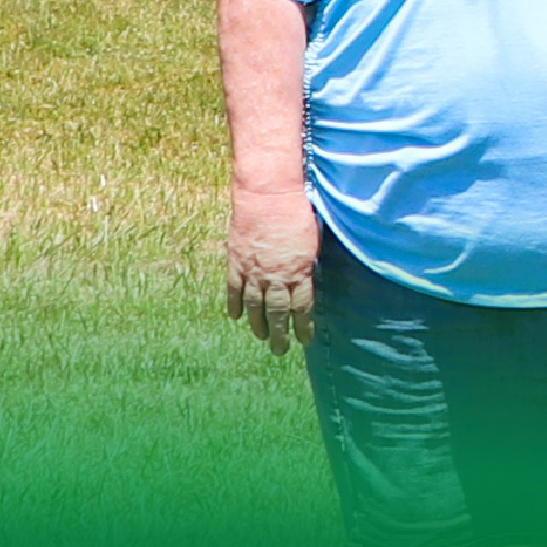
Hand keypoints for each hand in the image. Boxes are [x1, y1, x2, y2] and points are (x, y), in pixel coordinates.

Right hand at [225, 184, 319, 355]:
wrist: (267, 195)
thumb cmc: (297, 212)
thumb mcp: (312, 241)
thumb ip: (308, 264)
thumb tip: (307, 279)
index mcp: (299, 271)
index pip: (302, 307)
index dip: (303, 326)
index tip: (305, 341)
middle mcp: (276, 276)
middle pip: (278, 312)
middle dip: (280, 334)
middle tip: (281, 350)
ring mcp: (253, 271)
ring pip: (254, 305)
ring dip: (258, 324)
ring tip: (262, 338)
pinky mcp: (236, 262)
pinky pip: (234, 289)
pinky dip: (234, 304)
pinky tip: (236, 317)